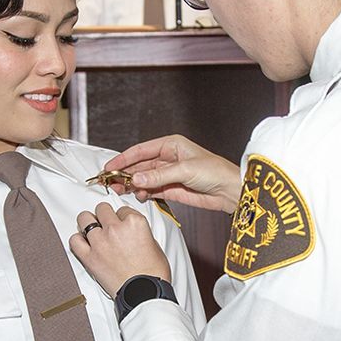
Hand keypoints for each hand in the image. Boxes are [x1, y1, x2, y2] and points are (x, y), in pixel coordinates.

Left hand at [69, 202, 170, 297]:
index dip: (122, 217)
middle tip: (106, 223)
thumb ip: (140, 233)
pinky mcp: (90, 257)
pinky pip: (74, 240)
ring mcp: (100, 242)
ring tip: (92, 229)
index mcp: (135, 223)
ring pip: (84, 218)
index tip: (122, 224)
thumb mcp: (155, 245)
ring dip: (88, 222)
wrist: (144, 293)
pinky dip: (77, 240)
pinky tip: (83, 242)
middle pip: (102, 209)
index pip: (123, 209)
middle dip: (104, 215)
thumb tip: (132, 233)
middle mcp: (116, 229)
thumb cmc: (153, 274)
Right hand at [104, 135, 242, 212]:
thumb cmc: (216, 172)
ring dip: (131, 184)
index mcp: (171, 145)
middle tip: (110, 182)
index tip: (110, 167)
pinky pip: (151, 190)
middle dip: (124, 173)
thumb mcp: (185, 170)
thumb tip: (137, 178)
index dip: (123, 159)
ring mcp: (169, 174)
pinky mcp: (171, 189)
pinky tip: (137, 195)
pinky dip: (143, 193)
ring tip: (120, 190)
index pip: (141, 150)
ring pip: (143, 178)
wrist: (231, 191)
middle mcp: (168, 158)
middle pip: (139, 165)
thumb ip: (159, 176)